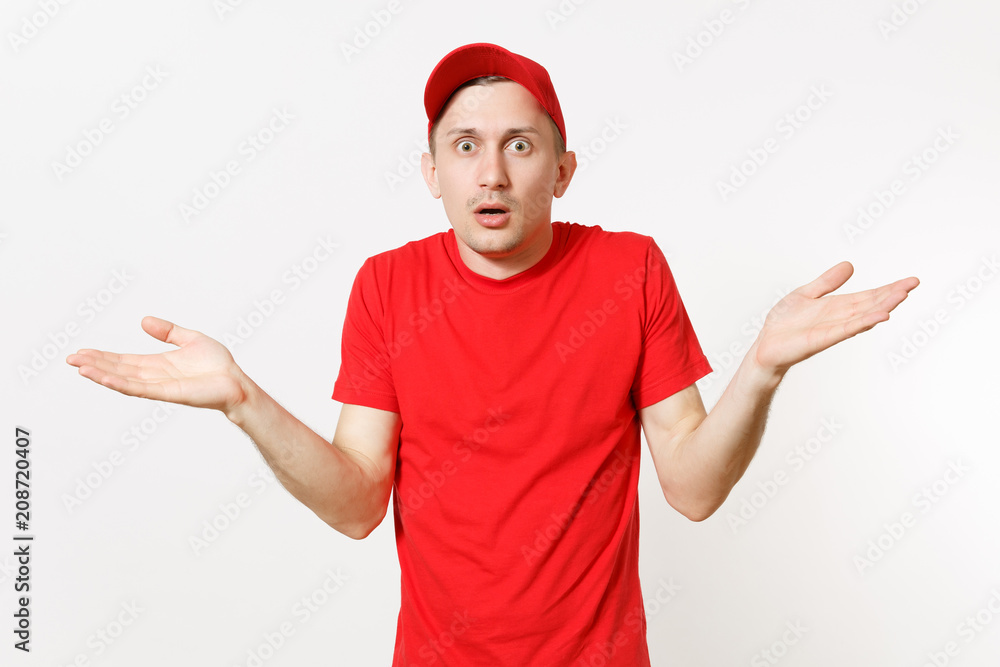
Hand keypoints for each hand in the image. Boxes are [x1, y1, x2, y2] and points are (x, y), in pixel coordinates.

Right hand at [66, 316, 248, 414]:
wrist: (236, 382)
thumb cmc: (218, 365)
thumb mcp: (190, 339)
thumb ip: (168, 331)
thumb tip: (143, 321)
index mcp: (158, 365)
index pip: (124, 361)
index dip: (103, 357)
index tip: (82, 352)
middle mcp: (155, 376)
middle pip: (118, 370)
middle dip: (95, 365)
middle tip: (71, 360)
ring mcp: (160, 386)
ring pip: (124, 380)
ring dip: (102, 375)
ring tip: (80, 368)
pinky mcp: (169, 393)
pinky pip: (141, 389)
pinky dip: (122, 384)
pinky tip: (105, 379)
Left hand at [751, 261, 918, 375]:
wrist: (766, 345)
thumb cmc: (784, 324)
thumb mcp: (806, 294)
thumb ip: (828, 282)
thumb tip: (849, 265)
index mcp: (838, 307)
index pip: (869, 296)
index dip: (889, 289)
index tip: (910, 281)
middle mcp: (840, 318)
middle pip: (871, 305)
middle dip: (892, 295)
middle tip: (912, 284)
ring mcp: (833, 329)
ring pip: (864, 316)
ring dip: (883, 307)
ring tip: (902, 296)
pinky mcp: (822, 339)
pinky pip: (847, 329)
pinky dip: (863, 323)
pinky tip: (880, 317)